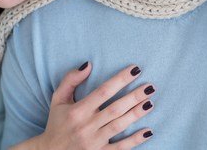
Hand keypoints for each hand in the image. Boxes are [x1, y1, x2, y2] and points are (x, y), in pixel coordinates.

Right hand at [20, 63, 154, 149]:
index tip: (135, 70)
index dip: (120, 79)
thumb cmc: (57, 122)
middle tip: (150, 87)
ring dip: (136, 114)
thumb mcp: (58, 99)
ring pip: (119, 126)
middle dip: (134, 96)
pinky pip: (120, 149)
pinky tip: (148, 131)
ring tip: (150, 102)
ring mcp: (94, 142)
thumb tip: (88, 64)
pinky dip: (135, 140)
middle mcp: (86, 126)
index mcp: (78, 110)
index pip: (104, 91)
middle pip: (115, 108)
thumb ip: (70, 80)